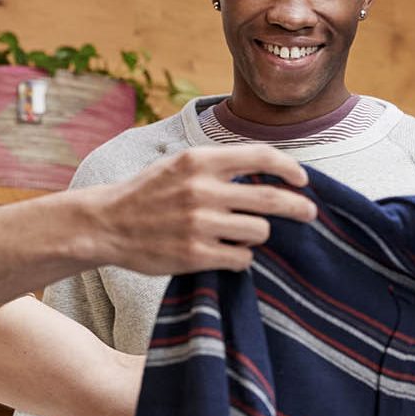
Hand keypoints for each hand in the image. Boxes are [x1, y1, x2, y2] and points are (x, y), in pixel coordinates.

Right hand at [86, 145, 317, 274]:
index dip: (290, 168)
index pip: (262, 157)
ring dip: (258, 235)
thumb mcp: (179, 165)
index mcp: (199, 160)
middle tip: (309, 213)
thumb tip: (267, 171)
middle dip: (299, 207)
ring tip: (241, 235)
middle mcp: (202, 189)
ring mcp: (199, 224)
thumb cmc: (147, 194)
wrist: (105, 224)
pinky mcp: (195, 255)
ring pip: (259, 231)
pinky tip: (229, 254)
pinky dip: (241, 257)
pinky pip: (242, 258)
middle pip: (272, 199)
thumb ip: (217, 166)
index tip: (303, 180)